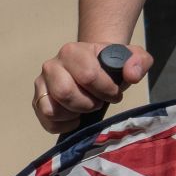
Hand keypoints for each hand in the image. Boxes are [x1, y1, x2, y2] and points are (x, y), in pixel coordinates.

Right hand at [33, 41, 151, 133]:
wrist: (92, 66)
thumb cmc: (110, 65)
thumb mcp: (132, 57)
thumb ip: (139, 62)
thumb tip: (131, 76)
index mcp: (72, 51)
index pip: (87, 76)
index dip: (105, 90)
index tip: (114, 94)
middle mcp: (51, 65)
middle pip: (65, 93)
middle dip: (88, 104)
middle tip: (99, 102)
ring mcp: (41, 84)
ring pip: (53, 109)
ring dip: (75, 114)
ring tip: (86, 108)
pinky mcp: (37, 101)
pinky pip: (46, 120)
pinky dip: (63, 125)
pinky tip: (75, 118)